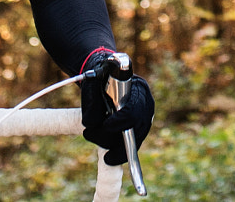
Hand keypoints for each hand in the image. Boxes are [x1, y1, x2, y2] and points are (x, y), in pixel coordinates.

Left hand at [79, 48, 154, 165]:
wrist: (105, 78)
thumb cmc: (100, 78)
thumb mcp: (92, 83)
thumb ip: (91, 101)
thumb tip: (90, 124)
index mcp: (139, 89)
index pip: (134, 110)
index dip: (121, 121)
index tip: (106, 125)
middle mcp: (145, 106)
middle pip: (136, 129)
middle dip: (113, 138)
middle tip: (89, 134)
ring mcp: (143, 119)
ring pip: (134, 140)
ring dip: (111, 143)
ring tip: (89, 134)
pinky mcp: (138, 130)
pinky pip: (132, 145)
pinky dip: (119, 152)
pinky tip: (108, 157)